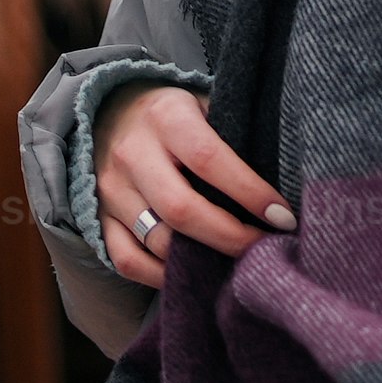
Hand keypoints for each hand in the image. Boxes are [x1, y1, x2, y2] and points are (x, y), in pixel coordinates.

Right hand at [95, 84, 293, 288]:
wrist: (110, 111)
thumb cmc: (177, 115)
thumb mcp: (206, 106)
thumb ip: (235, 138)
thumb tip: (283, 189)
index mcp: (166, 117)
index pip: (210, 160)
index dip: (250, 193)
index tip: (284, 218)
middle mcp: (132, 152)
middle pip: (181, 209)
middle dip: (231, 238)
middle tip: (264, 249)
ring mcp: (110, 188)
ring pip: (156, 240)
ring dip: (200, 260)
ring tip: (235, 263)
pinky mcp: (97, 215)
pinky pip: (127, 259)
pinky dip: (161, 276)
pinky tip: (191, 274)